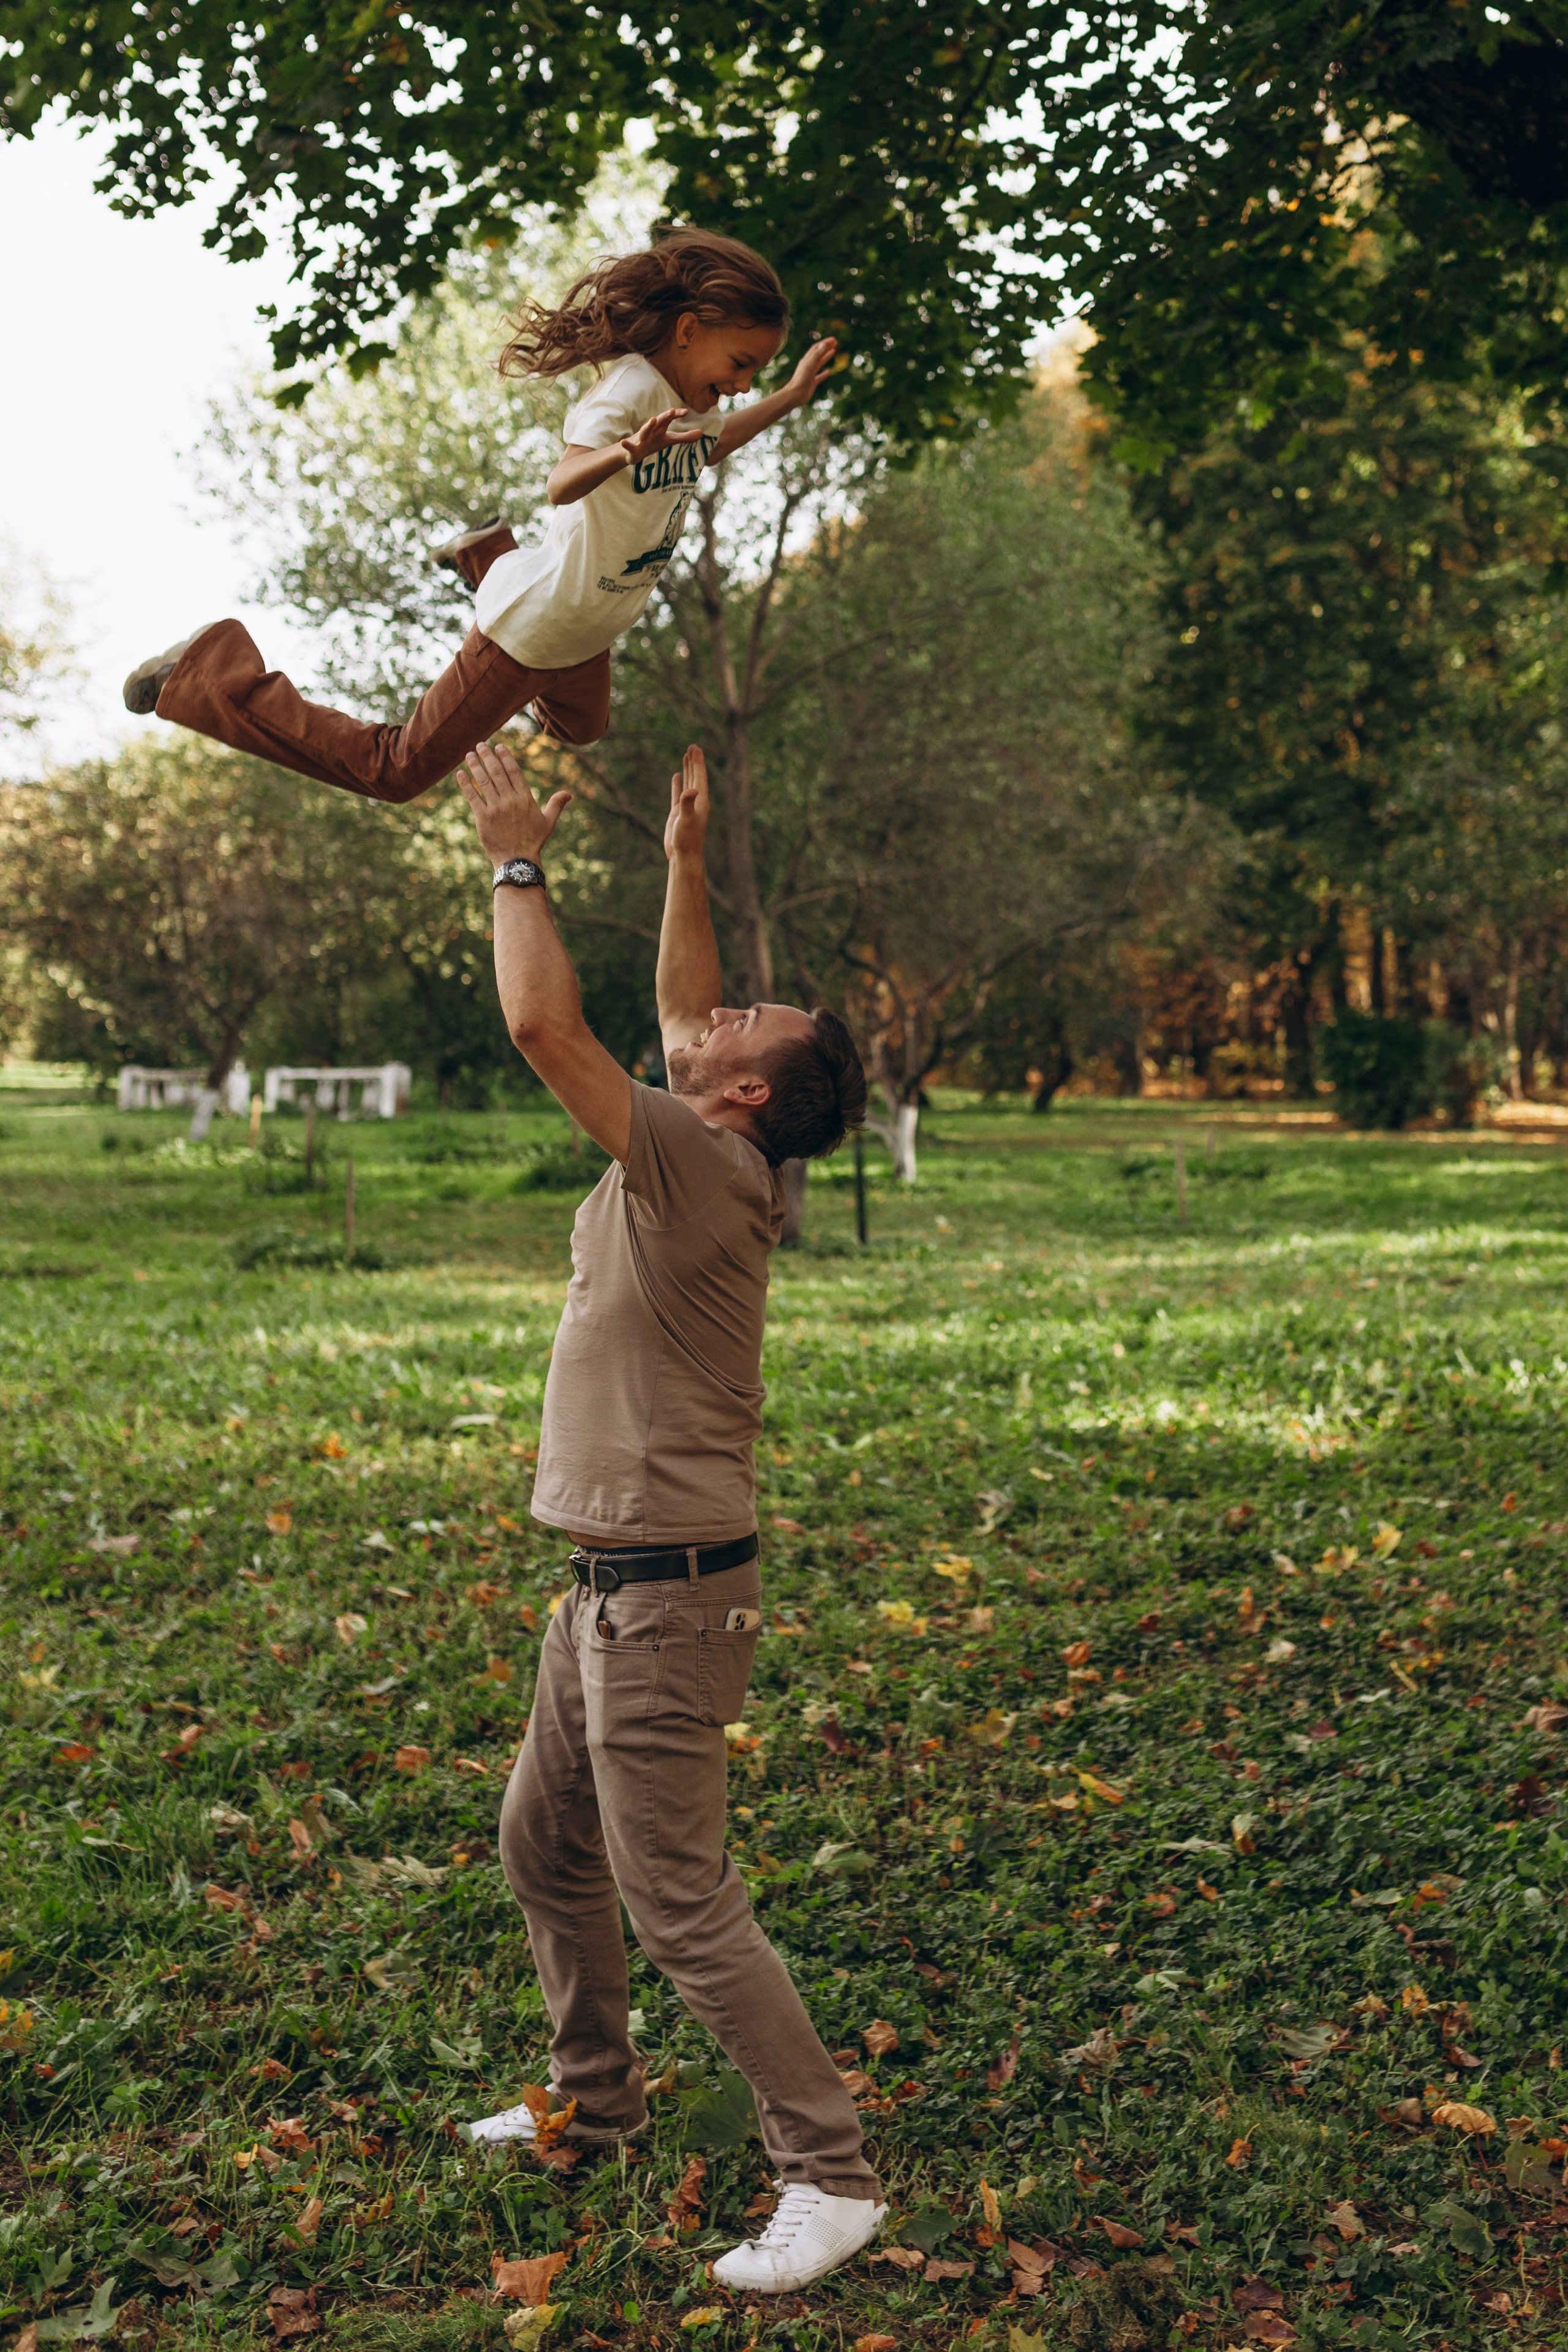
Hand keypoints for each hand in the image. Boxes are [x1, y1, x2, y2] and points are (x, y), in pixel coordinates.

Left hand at [458, 739, 571, 864]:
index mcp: (525, 798)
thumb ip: (556, 804)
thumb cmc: (533, 842)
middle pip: (497, 772)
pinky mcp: (483, 818)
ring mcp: (495, 809)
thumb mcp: (548, 822)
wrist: (517, 860)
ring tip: (469, 754)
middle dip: (488, 756)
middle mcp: (510, 800)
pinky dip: (465, 784)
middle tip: (481, 744)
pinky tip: (460, 773)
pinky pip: (472, 797)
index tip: (498, 747)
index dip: (505, 757)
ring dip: (475, 765)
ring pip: (483, 781)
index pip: (513, 771)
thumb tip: (568, 793)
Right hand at [619, 405, 691, 465]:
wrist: (633, 451)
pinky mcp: (633, 448)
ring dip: (648, 425)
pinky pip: (629, 446)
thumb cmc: (653, 442)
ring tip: (652, 420)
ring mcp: (641, 439)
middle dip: (664, 416)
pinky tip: (624, 442)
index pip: (669, 419)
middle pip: (658, 422)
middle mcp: (651, 430)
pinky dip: (626, 444)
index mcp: (660, 428)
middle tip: (672, 411)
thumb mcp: (670, 440)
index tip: (685, 412)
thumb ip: (685, 437)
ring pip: (644, 431)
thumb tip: (702, 433)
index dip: (676, 415)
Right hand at [663, 743, 709, 862]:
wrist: (683, 855)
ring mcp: (687, 807)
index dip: (698, 762)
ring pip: (688, 783)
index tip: (695, 748)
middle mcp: (696, 802)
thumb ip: (687, 804)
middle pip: (695, 777)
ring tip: (686, 756)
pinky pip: (678, 793)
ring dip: (687, 770)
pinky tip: (676, 776)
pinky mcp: (678, 813)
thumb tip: (691, 790)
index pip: (700, 777)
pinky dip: (678, 784)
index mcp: (701, 801)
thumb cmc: (686, 840)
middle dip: (694, 762)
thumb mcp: (686, 819)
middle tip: (692, 746)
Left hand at [785, 336, 837, 408]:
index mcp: (807, 360)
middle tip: (835, 342)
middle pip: (818, 353)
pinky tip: (829, 372)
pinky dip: (824, 373)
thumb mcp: (809, 365)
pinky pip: (819, 376)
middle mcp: (808, 365)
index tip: (834, 339)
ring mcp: (810, 374)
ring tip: (833, 351)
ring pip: (819, 363)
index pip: (817, 348)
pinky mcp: (812, 383)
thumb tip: (824, 344)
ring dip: (826, 357)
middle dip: (826, 347)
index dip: (825, 342)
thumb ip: (817, 355)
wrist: (795, 395)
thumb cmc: (801, 380)